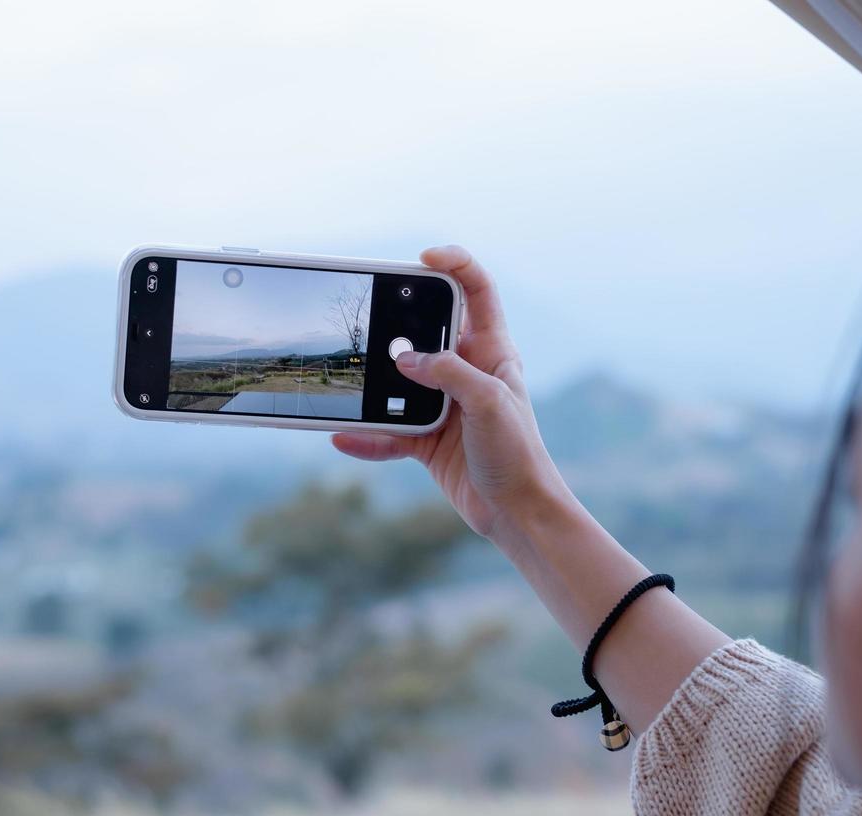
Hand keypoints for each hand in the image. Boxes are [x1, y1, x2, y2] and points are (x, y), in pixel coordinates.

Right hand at [331, 245, 567, 540]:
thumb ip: (448, 373)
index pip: (476, 291)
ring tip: (349, 381)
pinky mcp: (426, 438)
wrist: (517, 512)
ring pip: (399, 381)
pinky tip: (343, 437)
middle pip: (425, 331)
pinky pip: (388, 430)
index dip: (455, 265)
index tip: (423, 258)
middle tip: (369, 316)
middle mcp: (466, 371)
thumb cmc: (518, 453)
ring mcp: (443, 404)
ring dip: (374, 383)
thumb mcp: (488, 404)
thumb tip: (404, 359)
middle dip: (397, 323)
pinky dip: (367, 437)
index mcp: (493, 352)